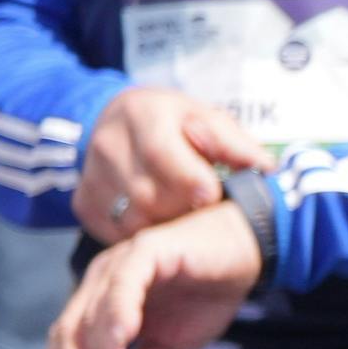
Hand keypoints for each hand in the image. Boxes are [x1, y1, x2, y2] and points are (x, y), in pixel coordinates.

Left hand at [39, 199, 263, 348]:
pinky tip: (126, 337)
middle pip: (72, 327)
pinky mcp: (145, 251)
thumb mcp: (175, 345)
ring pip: (97, 312)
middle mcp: (101, 281)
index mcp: (101, 300)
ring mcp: (120, 264)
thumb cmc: (205, 294)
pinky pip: (125, 284)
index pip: (69, 337)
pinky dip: (120, 311)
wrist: (245, 252)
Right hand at [73, 83, 257, 240]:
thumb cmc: (176, 124)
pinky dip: (144, 235)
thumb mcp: (207, 118)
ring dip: (166, 226)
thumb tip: (264, 167)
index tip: (212, 194)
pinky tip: (162, 221)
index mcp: (142, 114)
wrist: (119, 122)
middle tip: (203, 207)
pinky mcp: (83, 203)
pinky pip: (117, 232)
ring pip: (132, 220)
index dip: (192, 181)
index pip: (161, 155)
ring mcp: (90, 175)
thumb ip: (234, 143)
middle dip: (183, 208)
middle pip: (148, 195)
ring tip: (184, 214)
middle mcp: (108, 143)